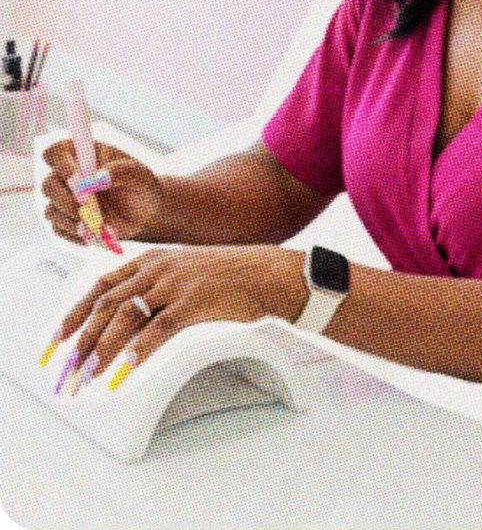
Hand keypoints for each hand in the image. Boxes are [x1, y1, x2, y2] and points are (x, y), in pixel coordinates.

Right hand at [42, 140, 162, 243]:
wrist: (146, 214)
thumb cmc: (141, 186)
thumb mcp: (137, 173)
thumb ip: (116, 171)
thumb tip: (92, 179)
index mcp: (82, 154)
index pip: (56, 153)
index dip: (61, 165)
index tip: (80, 179)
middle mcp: (68, 176)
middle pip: (48, 185)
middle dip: (66, 199)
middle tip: (89, 207)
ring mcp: (64, 199)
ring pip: (51, 211)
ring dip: (74, 220)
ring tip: (100, 225)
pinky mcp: (66, 220)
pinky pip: (59, 229)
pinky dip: (77, 234)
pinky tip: (97, 234)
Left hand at [49, 245, 305, 390]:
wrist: (269, 274)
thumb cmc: (231, 277)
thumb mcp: (185, 273)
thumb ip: (156, 289)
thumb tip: (127, 320)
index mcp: (154, 259)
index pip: (102, 286)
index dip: (77, 313)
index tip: (60, 338)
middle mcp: (160, 267)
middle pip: (107, 304)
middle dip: (83, 338)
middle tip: (69, 366)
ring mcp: (177, 282)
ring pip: (126, 317)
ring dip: (104, 350)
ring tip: (91, 375)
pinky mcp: (195, 300)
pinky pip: (159, 328)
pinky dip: (139, 351)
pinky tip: (127, 368)